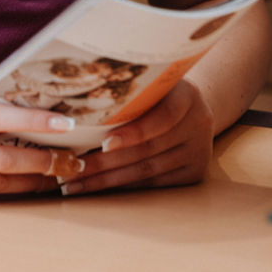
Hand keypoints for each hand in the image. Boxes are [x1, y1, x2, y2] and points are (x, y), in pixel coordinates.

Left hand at [54, 80, 214, 197]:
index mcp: (187, 96)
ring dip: (108, 180)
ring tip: (76, 183)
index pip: (162, 117)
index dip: (134, 133)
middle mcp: (199, 124)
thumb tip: (72, 107)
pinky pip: (154, 183)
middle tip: (72, 169)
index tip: (103, 143)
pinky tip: (99, 188)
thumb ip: (124, 93)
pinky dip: (124, 187)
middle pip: (148, 149)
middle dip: (105, 162)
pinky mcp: (195, 172)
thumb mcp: (149, 83)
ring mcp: (199, 151)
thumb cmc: (156, 91)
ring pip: (148, 171)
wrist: (191, 105)